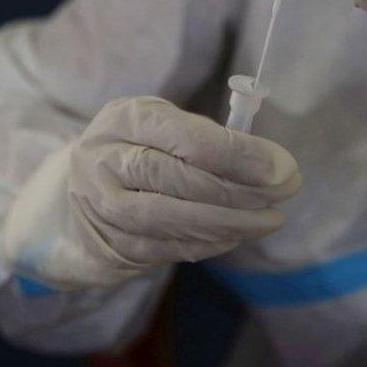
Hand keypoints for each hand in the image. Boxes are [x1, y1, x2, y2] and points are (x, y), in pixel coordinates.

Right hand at [67, 96, 300, 277]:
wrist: (79, 189)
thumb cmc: (139, 148)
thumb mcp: (165, 124)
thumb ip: (209, 138)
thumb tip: (271, 164)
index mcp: (125, 118)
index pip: (189, 139)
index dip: (241, 155)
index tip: (283, 166)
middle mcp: (106, 160)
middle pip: (184, 180)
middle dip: (244, 189)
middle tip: (286, 190)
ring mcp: (104, 206)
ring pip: (175, 219)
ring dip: (232, 222)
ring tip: (270, 219)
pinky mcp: (112, 244)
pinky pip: (168, 248)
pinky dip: (210, 243)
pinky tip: (238, 234)